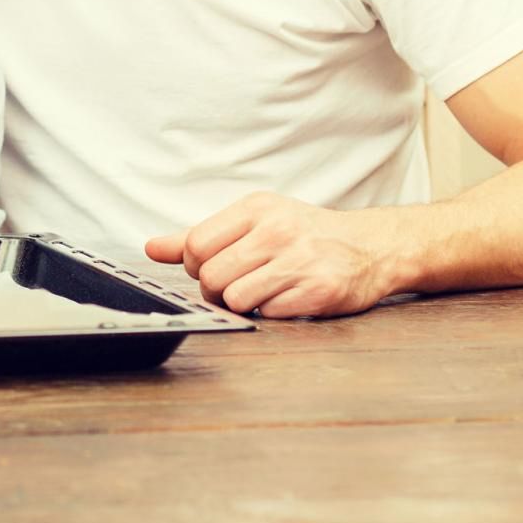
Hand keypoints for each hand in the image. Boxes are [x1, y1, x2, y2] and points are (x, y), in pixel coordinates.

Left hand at [145, 192, 403, 317]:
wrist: (371, 247)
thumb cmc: (304, 234)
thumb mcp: (253, 222)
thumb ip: (198, 236)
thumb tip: (152, 249)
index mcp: (256, 208)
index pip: (195, 245)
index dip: (195, 265)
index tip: (211, 267)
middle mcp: (277, 230)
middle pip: (210, 276)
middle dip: (215, 289)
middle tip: (236, 284)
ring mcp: (300, 261)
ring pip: (235, 298)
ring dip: (243, 303)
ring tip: (263, 290)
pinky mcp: (319, 291)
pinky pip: (267, 314)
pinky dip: (270, 312)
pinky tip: (286, 297)